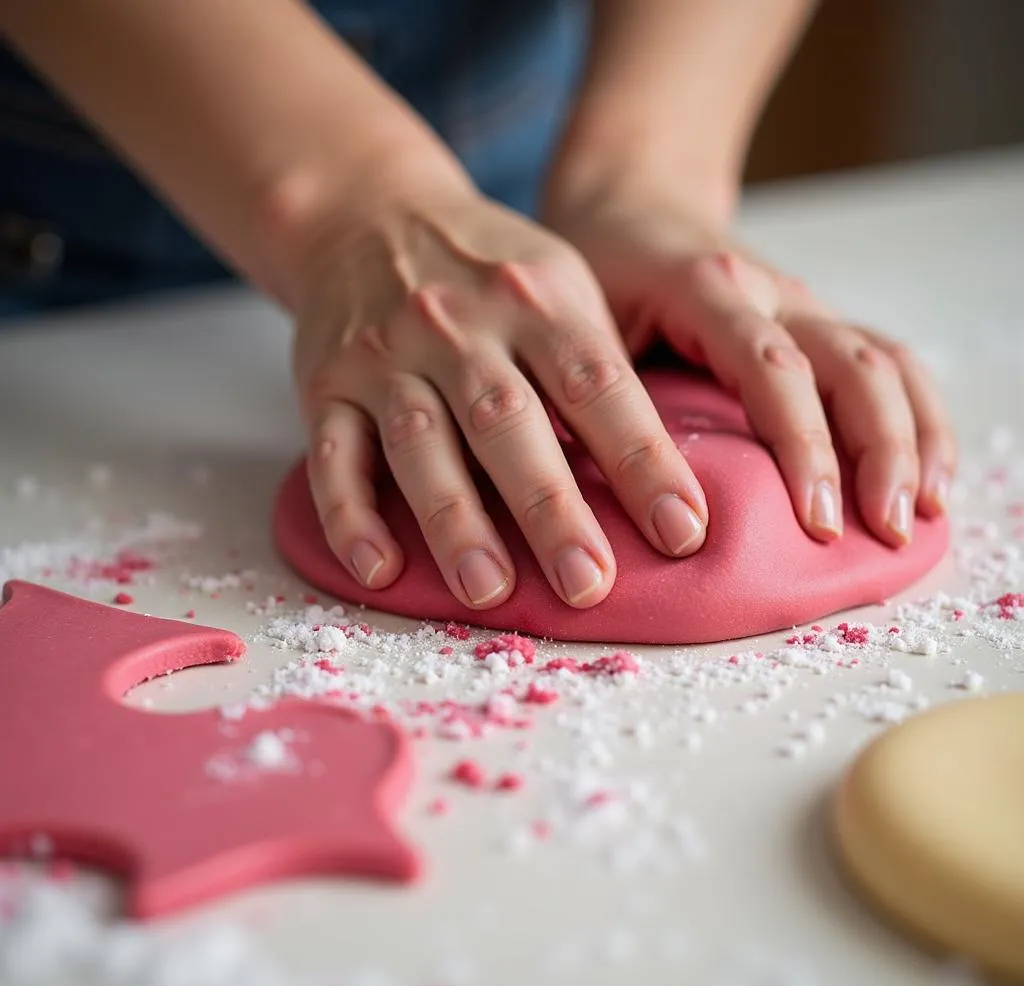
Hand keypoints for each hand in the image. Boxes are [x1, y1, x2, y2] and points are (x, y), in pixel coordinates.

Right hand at [290, 174, 710, 611]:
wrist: (367, 212)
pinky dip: (351, 515)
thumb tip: (659, 472)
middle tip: (588, 584)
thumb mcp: (558, 283)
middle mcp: (459, 326)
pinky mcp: (326, 385)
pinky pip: (333, 456)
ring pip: (420, 444)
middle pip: (508, 422)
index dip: (642, 459)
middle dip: (549, 507)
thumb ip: (598, 364)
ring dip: (454, 521)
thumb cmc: (486, 270)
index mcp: (536, 300)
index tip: (683, 531)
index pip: (598, 385)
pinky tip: (379, 571)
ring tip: (489, 591)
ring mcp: (387, 356)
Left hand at [544, 170, 955, 546]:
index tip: (814, 520)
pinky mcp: (818, 321)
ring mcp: (803, 304)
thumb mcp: (585, 324)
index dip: (800, 443)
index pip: (770, 367)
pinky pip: (889, 360)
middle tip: (880, 531)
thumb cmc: (602, 274)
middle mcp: (770, 291)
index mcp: (708, 287)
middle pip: (848, 364)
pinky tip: (930, 473)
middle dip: (876, 451)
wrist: (631, 204)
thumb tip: (607, 489)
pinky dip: (919, 417)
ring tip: (919, 514)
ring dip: (910, 440)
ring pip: (882, 361)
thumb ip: (604, 391)